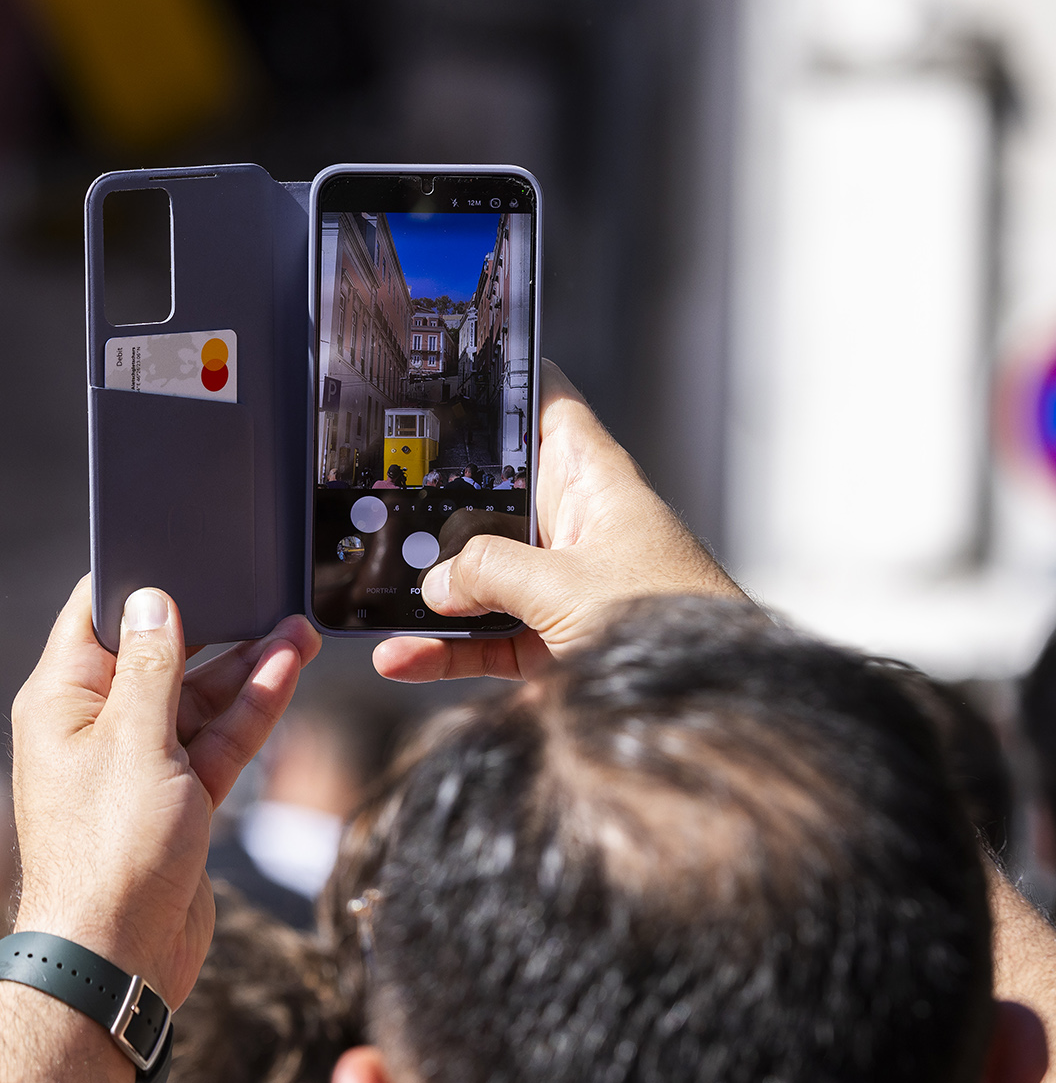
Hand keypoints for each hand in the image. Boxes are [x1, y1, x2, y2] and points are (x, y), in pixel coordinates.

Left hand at [11, 577, 319, 1005]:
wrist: (117, 959)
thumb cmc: (109, 851)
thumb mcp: (136, 741)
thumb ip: (153, 667)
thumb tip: (153, 600)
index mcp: (61, 700)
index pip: (95, 616)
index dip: (138, 579)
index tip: (183, 543)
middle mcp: (94, 725)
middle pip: (156, 654)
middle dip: (210, 621)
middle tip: (259, 583)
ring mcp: (137, 763)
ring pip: (194, 698)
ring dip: (244, 666)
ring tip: (297, 626)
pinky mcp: (176, 799)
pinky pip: (215, 741)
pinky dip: (250, 711)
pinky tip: (288, 672)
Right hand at [375, 361, 745, 682]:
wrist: (706, 711)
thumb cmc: (669, 626)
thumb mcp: (568, 585)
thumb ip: (492, 571)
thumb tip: (438, 582)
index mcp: (594, 486)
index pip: (549, 409)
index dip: (508, 384)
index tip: (451, 371)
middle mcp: (575, 529)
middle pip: (496, 498)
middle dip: (440, 500)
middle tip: (378, 490)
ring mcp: (560, 588)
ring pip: (480, 576)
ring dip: (431, 589)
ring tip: (376, 590)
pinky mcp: (548, 643)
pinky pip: (480, 639)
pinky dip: (440, 650)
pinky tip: (400, 655)